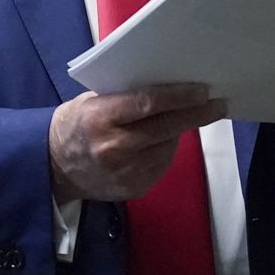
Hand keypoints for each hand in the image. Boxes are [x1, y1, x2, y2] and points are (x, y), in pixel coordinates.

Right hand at [49, 84, 227, 202]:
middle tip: (219, 104)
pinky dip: (167, 150)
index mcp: (100, 118)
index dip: (179, 96)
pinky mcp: (133, 189)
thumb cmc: (78, 123)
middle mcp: (113, 147)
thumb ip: (126, 95)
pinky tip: (166, 140)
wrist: (55, 166)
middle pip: (165, 127)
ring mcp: (124, 172)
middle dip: (196, 114)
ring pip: (168, 147)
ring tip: (189, 117)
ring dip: (181, 131)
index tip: (203, 89)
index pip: (147, 103)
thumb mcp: (92, 100)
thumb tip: (170, 85)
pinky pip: (161, 164)